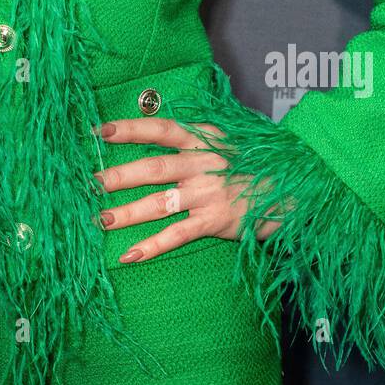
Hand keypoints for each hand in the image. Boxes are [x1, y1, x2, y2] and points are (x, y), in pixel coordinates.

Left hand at [93, 117, 285, 262]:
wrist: (295, 189)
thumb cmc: (255, 164)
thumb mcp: (226, 141)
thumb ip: (194, 139)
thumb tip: (156, 129)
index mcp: (204, 140)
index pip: (160, 130)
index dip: (129, 129)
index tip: (99, 130)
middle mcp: (204, 164)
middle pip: (153, 168)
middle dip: (119, 176)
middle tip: (89, 183)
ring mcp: (209, 194)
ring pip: (159, 203)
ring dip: (127, 212)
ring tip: (100, 219)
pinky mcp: (216, 222)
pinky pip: (177, 235)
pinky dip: (152, 246)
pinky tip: (129, 255)